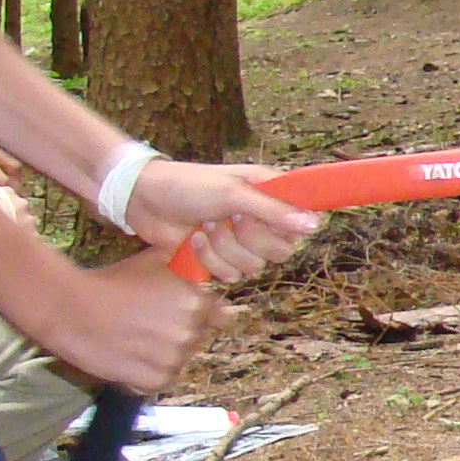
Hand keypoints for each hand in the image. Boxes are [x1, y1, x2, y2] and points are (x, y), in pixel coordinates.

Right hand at [31, 250, 227, 392]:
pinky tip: (130, 356)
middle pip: (196, 339)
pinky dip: (149, 373)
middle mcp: (189, 333)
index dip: (206, 316)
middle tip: (149, 324)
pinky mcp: (152, 380)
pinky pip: (162, 380)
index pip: (220, 318)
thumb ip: (180, 260)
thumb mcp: (151, 261)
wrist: (71, 309)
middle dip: (179, 333)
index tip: (190, 316)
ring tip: (135, 339)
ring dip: (164, 355)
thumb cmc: (111, 282)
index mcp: (196, 304)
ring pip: (179, 361)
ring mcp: (172, 359)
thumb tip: (197, 250)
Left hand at [120, 160, 321, 281]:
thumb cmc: (188, 186)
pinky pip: (229, 275)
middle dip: (248, 239)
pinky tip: (194, 239)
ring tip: (205, 225)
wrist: (144, 200)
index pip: (301, 222)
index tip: (263, 218)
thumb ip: (274, 211)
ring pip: (254, 266)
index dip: (286, 227)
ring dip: (224, 248)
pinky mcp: (220, 258)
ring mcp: (240, 240)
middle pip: (280, 251)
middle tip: (229, 218)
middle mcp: (261, 219)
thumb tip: (315, 224)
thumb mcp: (232, 193)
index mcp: (271, 194)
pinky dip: (208, 259)